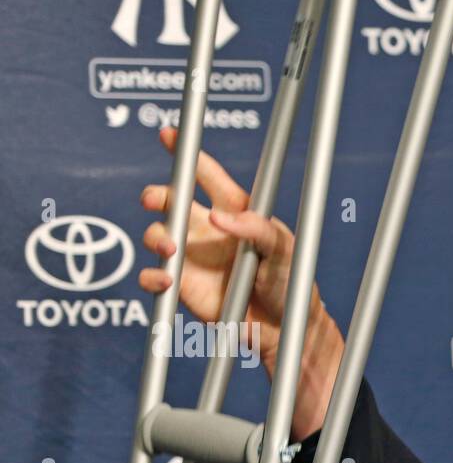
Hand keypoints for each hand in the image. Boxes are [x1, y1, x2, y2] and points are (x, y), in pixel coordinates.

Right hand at [137, 127, 343, 439]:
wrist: (284, 327)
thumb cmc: (289, 282)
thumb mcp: (284, 249)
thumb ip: (257, 228)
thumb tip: (220, 217)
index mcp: (233, 211)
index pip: (205, 175)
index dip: (186, 153)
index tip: (169, 135)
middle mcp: (206, 230)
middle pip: (169, 200)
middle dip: (157, 194)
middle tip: (157, 199)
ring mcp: (192, 257)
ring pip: (156, 234)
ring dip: (156, 237)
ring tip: (172, 249)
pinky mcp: (183, 286)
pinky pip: (154, 276)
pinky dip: (152, 276)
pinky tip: (166, 279)